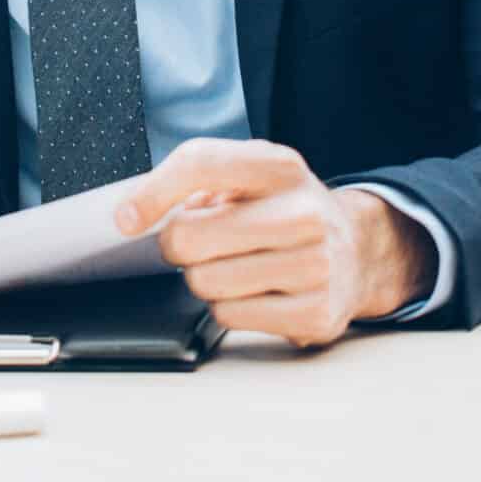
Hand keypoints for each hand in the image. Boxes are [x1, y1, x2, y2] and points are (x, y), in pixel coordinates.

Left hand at [114, 139, 438, 346]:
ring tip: (235, 264)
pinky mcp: (316, 312)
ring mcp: (315, 266)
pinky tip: (256, 290)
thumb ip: (190, 179)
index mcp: (280, 167)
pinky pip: (229, 317)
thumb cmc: (281, 209)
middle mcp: (304, 213)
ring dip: (206, 278)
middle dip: (180, 246)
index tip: (126, 218)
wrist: (354, 249)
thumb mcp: (246, 175)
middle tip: (200, 243)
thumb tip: (129, 215)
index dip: (152, 192)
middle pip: (189, 237)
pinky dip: (230, 308)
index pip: (201, 164)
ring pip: (205, 283)